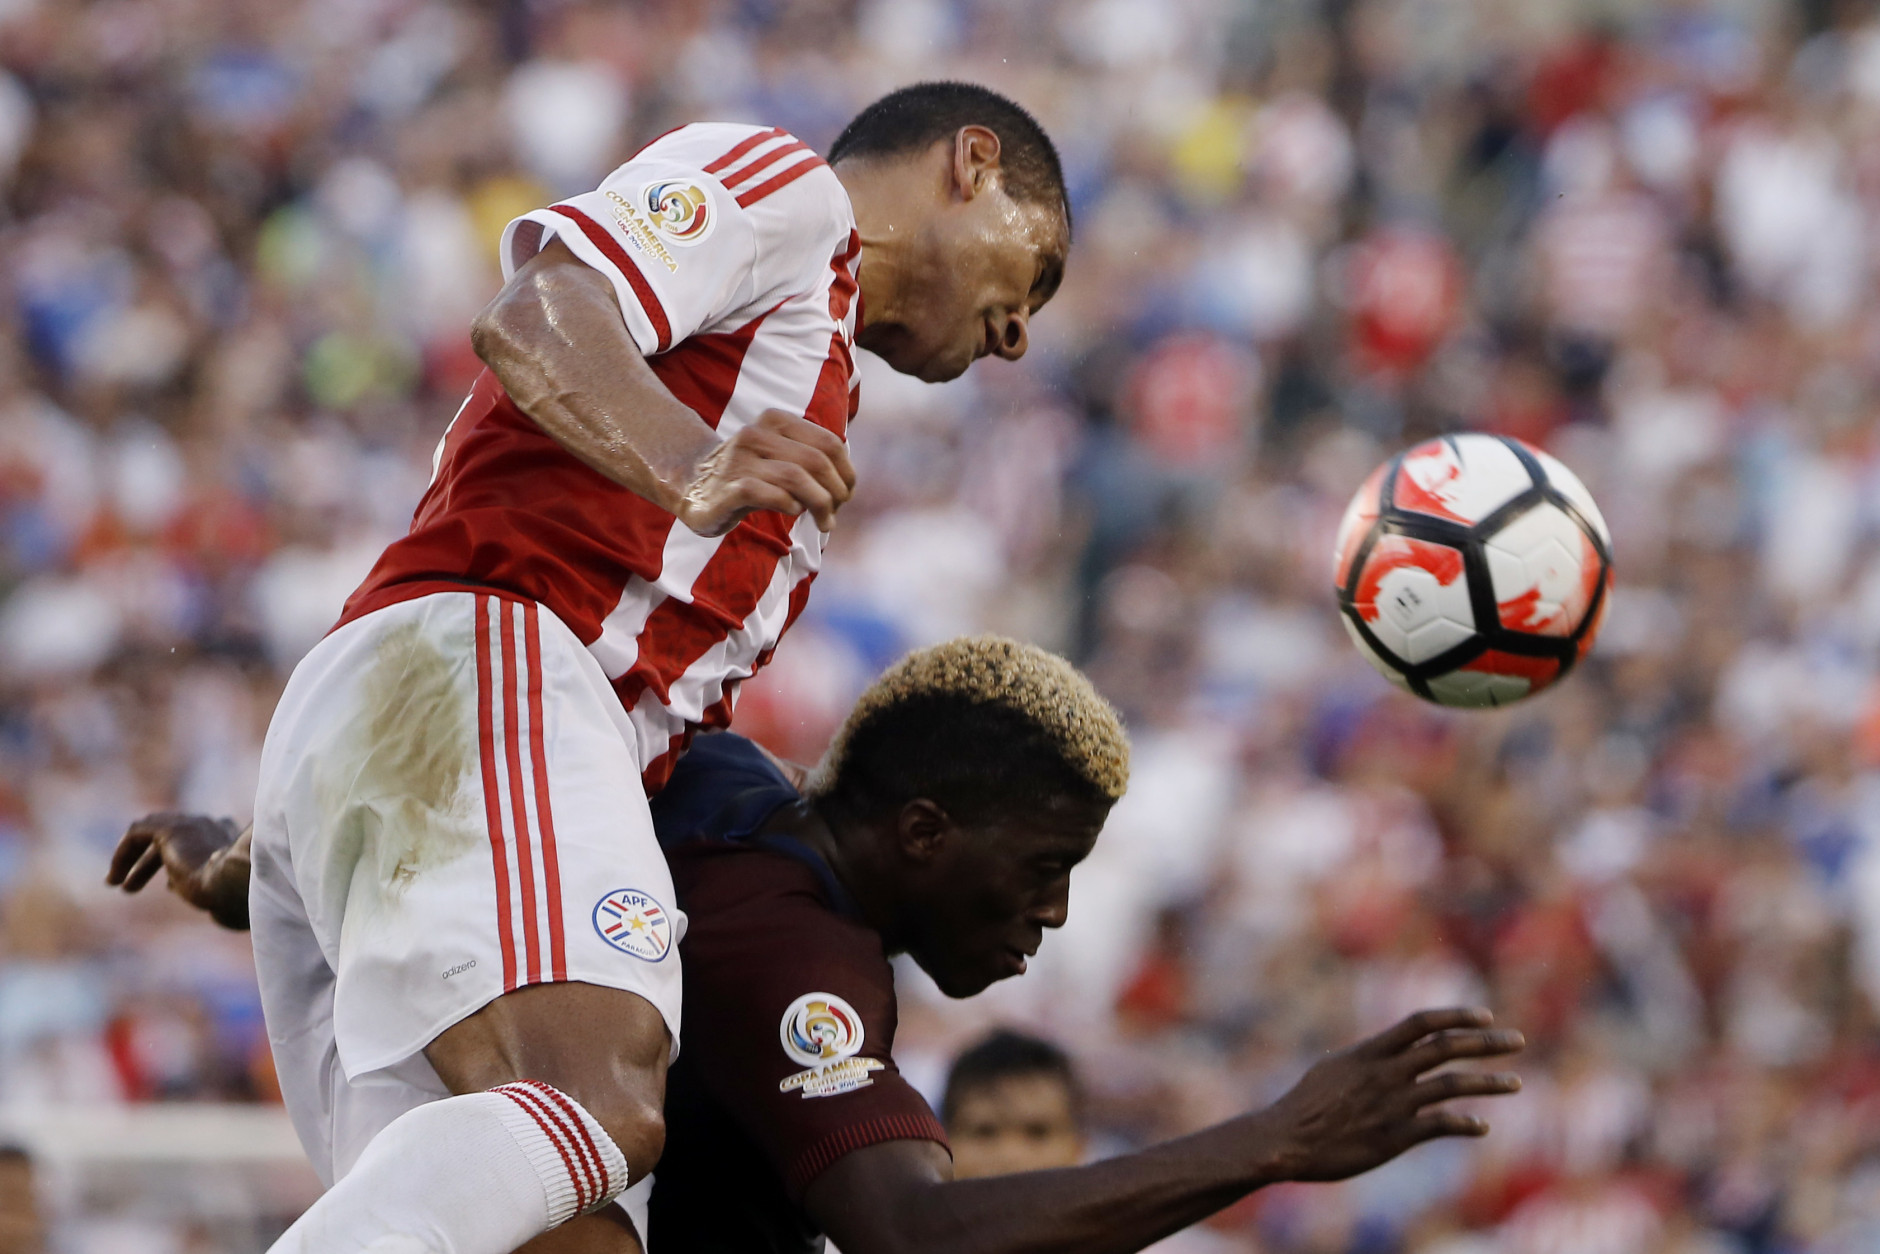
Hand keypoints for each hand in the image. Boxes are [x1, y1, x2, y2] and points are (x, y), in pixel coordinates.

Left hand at [107, 812, 251, 929]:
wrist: (239, 885)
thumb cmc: (239, 899)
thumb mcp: (228, 897)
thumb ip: (216, 892)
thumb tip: (206, 904)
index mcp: (233, 842)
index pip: (203, 841)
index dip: (182, 863)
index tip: (169, 887)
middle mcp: (214, 827)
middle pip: (174, 838)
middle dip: (150, 862)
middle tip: (131, 887)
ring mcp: (193, 825)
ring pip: (152, 834)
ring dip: (132, 859)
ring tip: (115, 883)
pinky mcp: (172, 829)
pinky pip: (137, 835)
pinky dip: (123, 854)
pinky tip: (115, 875)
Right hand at [675, 409, 855, 537]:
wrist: (692, 485)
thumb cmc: (747, 474)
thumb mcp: (779, 456)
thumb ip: (810, 459)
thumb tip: (848, 483)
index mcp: (775, 421)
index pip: (829, 443)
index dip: (846, 472)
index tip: (847, 493)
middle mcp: (757, 434)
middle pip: (817, 461)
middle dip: (836, 491)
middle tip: (836, 511)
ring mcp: (741, 460)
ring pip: (797, 477)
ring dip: (820, 504)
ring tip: (825, 521)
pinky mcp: (731, 488)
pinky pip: (772, 495)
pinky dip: (791, 505)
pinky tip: (794, 511)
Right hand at [1253, 1008, 1522, 1182]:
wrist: (1288, 1139)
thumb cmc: (1307, 1104)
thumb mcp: (1334, 1068)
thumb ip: (1368, 1058)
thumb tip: (1385, 1048)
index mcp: (1370, 1051)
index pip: (1421, 1022)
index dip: (1456, 1016)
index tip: (1486, 1015)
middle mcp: (1386, 1073)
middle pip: (1445, 1048)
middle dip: (1486, 1042)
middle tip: (1517, 1040)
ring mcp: (1392, 1104)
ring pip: (1452, 1085)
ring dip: (1489, 1083)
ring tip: (1516, 1084)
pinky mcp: (1395, 1137)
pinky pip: (1440, 1126)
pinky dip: (1465, 1124)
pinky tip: (1482, 1127)